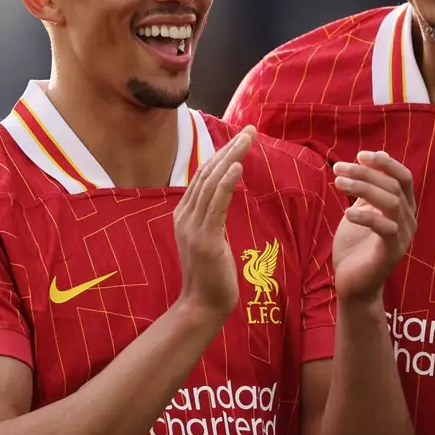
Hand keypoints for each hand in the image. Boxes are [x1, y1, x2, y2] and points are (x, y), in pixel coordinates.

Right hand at [174, 124, 253, 321]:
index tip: (241, 137)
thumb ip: (212, 216)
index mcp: (184, 213)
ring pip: (213, 183)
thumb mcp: (210, 238)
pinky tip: (237, 166)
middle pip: (208, 173)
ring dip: (232, 157)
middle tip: (250, 129)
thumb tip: (224, 197)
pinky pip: (216, 204)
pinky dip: (226, 183)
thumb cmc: (211, 274)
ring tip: (248, 139)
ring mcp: (193, 227)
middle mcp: (184, 215)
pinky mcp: (206, 239)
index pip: (204, 176)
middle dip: (230, 148)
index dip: (222, 153)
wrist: (203, 305)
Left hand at [332, 151, 416, 303]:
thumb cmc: (356, 247)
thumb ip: (367, 190)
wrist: (353, 284)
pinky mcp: (392, 253)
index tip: (360, 155)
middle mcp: (408, 220)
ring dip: (363, 188)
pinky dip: (366, 216)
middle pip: (393, 186)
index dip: (385, 163)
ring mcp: (403, 237)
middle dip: (365, 173)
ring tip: (338, 183)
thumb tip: (370, 158)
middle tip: (338, 168)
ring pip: (390, 202)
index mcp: (404, 208)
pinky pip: (385, 228)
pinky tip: (347, 213)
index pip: (404, 177)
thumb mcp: (361, 211)